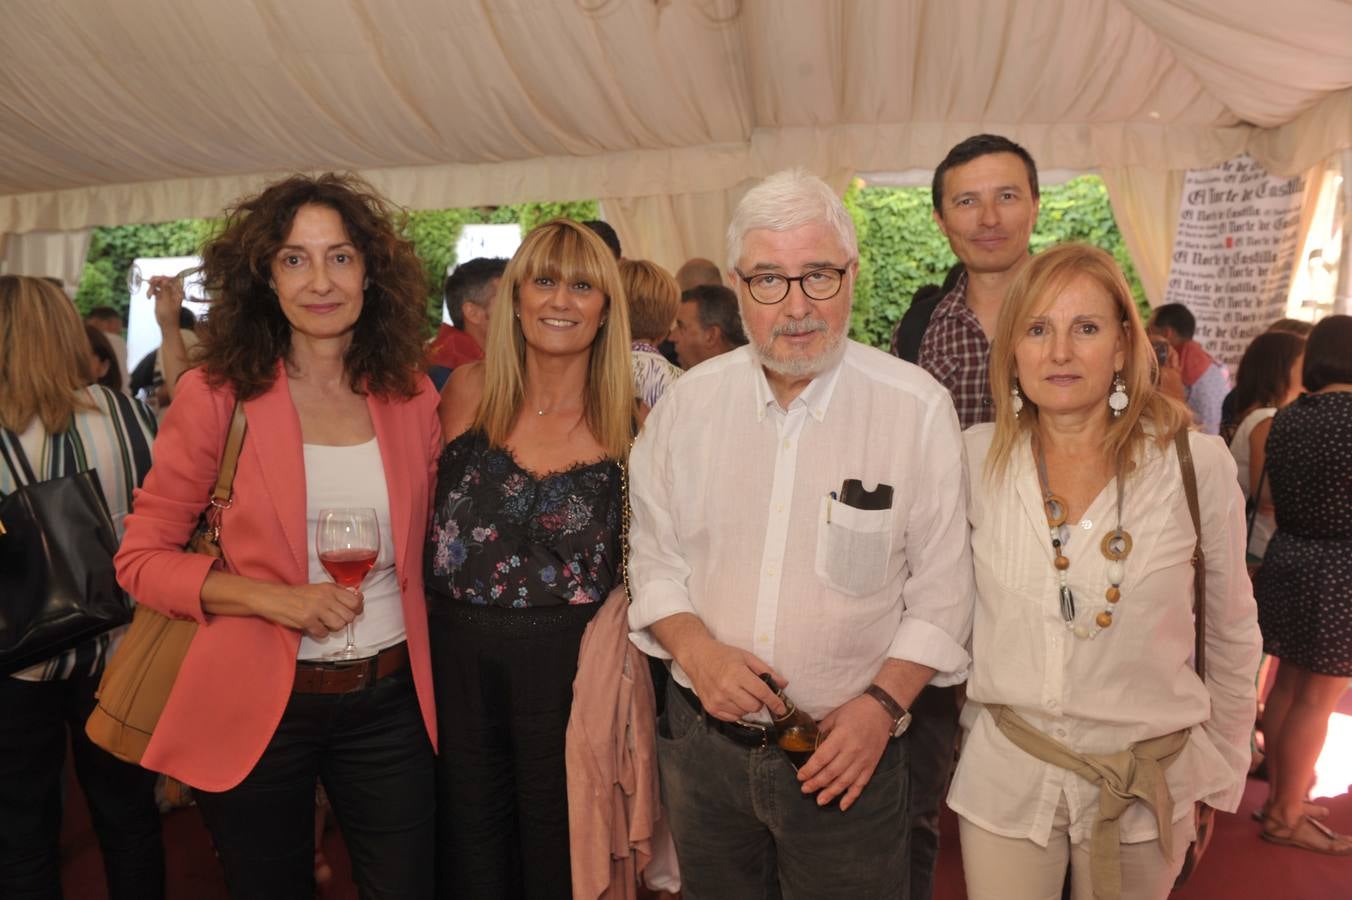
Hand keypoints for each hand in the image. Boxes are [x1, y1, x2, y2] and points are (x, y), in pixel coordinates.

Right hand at [147, 275, 185, 329]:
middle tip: (149, 282)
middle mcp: (173, 291)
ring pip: (159, 284)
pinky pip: (156, 290)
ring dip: (152, 287)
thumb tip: (165, 278)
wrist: (167, 325)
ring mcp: (167, 293)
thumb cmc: (168, 316)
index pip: (172, 279)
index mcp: (178, 292)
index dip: (164, 277)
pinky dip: (151, 291)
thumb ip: (165, 289)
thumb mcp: (166, 302)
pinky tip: (149, 296)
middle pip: (164, 280)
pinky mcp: (161, 297)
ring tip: (148, 295)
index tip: (155, 280)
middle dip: (156, 281)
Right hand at [260, 583, 363, 639]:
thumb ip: (338, 592)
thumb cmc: (298, 594)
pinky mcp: (307, 621)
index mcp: (330, 589)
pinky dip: (320, 633)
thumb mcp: (320, 588)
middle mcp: (326, 598)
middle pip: (349, 616)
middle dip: (344, 620)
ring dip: (333, 628)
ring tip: (325, 623)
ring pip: (339, 625)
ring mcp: (316, 609)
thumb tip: (356, 599)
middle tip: (334, 619)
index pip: (355, 601)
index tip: (352, 611)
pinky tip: (314, 627)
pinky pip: (323, 633)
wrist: (275, 597)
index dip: (357, 609)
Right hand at [681, 637, 785, 721]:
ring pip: (744, 713)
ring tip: (740, 692)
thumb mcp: (747, 657)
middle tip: (753, 691)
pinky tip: (732, 699)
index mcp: (737, 673)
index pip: (762, 692)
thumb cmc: (723, 655)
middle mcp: (726, 688)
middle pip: (754, 706)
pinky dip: (737, 711)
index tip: (782, 708)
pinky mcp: (711, 708)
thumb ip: (766, 670)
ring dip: (747, 706)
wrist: (697, 657)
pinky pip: (733, 718)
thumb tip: (783, 684)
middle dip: (759, 701)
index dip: (774, 701)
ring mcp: (717, 700)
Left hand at [797, 694, 892, 810]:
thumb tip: (808, 742)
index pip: (821, 758)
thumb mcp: (835, 716)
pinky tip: (842, 805)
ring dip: (831, 793)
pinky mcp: (871, 766)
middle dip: (816, 783)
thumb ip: (822, 730)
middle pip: (831, 773)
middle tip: (805, 789)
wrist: (882, 710)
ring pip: (845, 782)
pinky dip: (851, 796)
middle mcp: (852, 751)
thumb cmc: (856, 710)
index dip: (809, 770)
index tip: (800, 776)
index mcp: (841, 738)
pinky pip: (861, 784)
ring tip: (819, 800)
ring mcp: (863, 760)